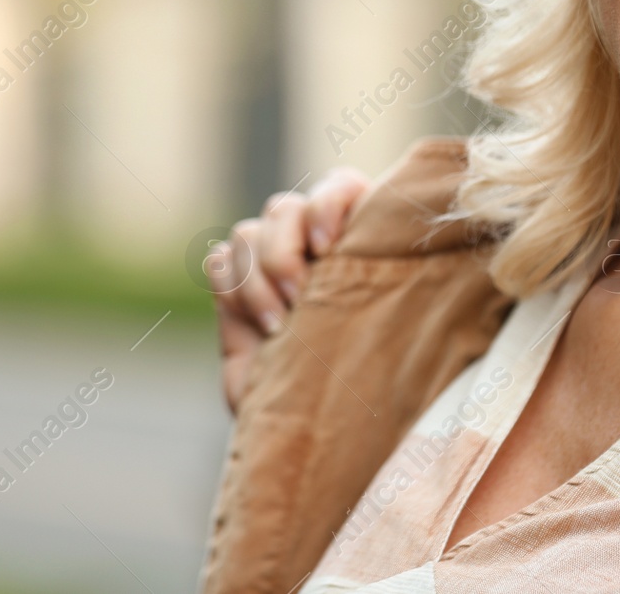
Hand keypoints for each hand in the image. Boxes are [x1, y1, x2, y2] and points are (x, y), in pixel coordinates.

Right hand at [208, 167, 369, 412]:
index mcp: (360, 239)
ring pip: (248, 234)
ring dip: (259, 281)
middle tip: (300, 301)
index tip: (329, 248)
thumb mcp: (384, 331)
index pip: (338, 186)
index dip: (327, 205)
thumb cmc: (367, 385)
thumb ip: (382, 287)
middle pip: (284, 208)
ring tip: (280, 327)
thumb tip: (400, 255)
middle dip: (285, 253)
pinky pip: (219, 262)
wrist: (319, 434)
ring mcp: (270, 267)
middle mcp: (313, 245)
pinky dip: (232, 289)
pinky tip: (257, 328)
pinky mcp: (235, 292)